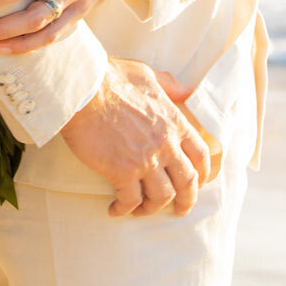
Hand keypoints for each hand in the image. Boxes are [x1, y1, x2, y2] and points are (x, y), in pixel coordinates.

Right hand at [60, 60, 210, 218]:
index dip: (203, 173)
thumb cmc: (110, 78)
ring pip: (162, 197)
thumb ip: (168, 84)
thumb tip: (186, 90)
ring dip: (153, 208)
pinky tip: (115, 209)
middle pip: (187, 182)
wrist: (82, 89)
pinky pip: (130, 201)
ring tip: (142, 211)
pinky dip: (124, 209)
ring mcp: (145, 161)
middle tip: (180, 210)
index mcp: (174, 122)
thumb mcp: (145, 74)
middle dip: (187, 200)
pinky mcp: (122, 172)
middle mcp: (165, 145)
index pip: (200, 154)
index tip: (199, 184)